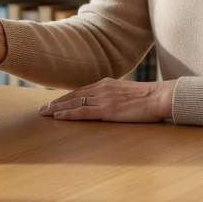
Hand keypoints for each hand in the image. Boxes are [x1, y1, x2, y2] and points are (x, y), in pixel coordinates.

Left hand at [39, 78, 175, 122]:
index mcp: (106, 84)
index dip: (66, 97)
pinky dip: (68, 114)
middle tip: (42, 109)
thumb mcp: (127, 93)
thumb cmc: (148, 98)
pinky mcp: (107, 109)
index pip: (81, 90)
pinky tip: (58, 117)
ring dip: (58, 108)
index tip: (54, 102)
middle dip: (57, 102)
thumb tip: (111, 104)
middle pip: (73, 95)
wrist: (159, 97)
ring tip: (45, 113)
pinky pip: (83, 111)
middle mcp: (101, 88)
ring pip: (74, 102)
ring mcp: (103, 98)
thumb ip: (115, 96)